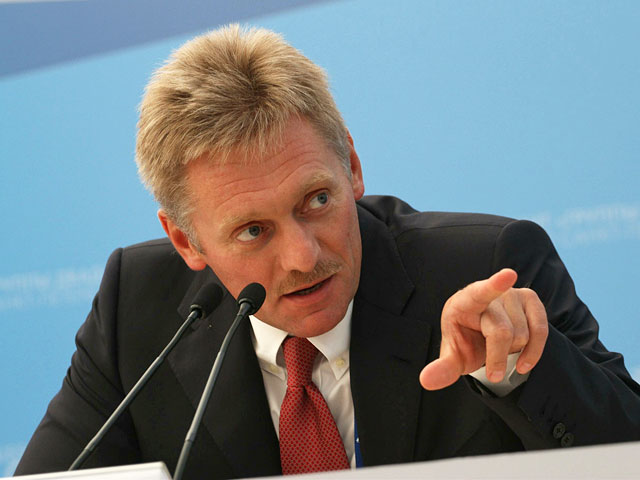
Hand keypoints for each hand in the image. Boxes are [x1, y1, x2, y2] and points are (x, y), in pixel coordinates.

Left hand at [419, 268, 547, 389]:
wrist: (482, 335)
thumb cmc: (467, 342)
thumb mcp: (454, 356)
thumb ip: (442, 368)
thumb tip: (427, 380)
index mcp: (465, 302)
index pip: (480, 292)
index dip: (495, 284)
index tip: (509, 275)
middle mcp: (490, 294)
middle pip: (502, 332)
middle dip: (497, 359)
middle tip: (492, 371)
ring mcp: (512, 294)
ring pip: (523, 335)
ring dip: (513, 352)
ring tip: (501, 348)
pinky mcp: (530, 300)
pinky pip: (541, 331)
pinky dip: (534, 352)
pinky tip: (524, 362)